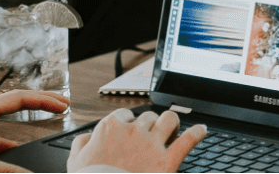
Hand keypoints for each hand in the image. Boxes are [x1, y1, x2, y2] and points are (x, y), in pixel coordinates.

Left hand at [0, 89, 69, 172]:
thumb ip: (6, 170)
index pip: (20, 98)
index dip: (44, 101)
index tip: (63, 106)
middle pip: (15, 100)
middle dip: (41, 100)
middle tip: (62, 102)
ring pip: (4, 112)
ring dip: (26, 115)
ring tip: (44, 117)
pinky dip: (6, 136)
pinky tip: (12, 148)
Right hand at [67, 107, 206, 172]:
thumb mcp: (76, 162)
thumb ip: (81, 144)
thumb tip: (88, 137)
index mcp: (111, 128)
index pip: (124, 115)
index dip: (128, 124)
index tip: (130, 132)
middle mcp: (133, 131)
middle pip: (148, 117)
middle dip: (150, 126)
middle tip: (151, 137)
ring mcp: (152, 145)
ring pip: (170, 119)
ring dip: (172, 124)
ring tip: (173, 131)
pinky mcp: (168, 161)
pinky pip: (189, 139)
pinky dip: (198, 133)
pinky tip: (202, 131)